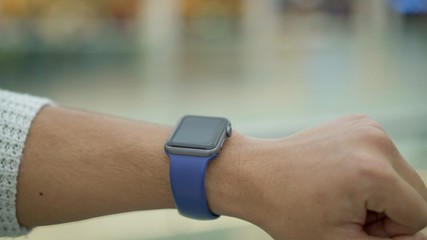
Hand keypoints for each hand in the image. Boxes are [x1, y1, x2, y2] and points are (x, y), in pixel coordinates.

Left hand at [230, 115, 426, 239]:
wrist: (256, 175)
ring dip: (381, 191)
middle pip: (415, 190)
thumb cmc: (288, 211)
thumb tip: (416, 237)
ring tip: (341, 194)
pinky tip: (340, 176)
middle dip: (389, 209)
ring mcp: (366, 126)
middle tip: (348, 212)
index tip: (356, 226)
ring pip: (401, 174)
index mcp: (375, 173)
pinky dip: (371, 171)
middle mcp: (375, 142)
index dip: (392, 231)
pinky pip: (384, 156)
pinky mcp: (359, 122)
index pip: (419, 214)